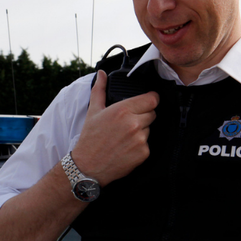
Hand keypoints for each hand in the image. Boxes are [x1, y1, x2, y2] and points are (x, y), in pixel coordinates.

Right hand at [70, 70, 158, 186]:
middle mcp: (133, 123)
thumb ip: (100, 90)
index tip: (144, 104)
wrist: (87, 166)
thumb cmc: (89, 139)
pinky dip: (139, 147)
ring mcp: (140, 139)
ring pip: (149, 129)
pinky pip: (147, 145)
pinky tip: (126, 149)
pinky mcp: (143, 153)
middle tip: (127, 124)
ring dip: (141, 132)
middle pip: (152, 113)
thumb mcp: (93, 112)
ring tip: (124, 138)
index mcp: (122, 110)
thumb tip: (101, 74)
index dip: (148, 100)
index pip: (152, 99)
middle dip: (143, 116)